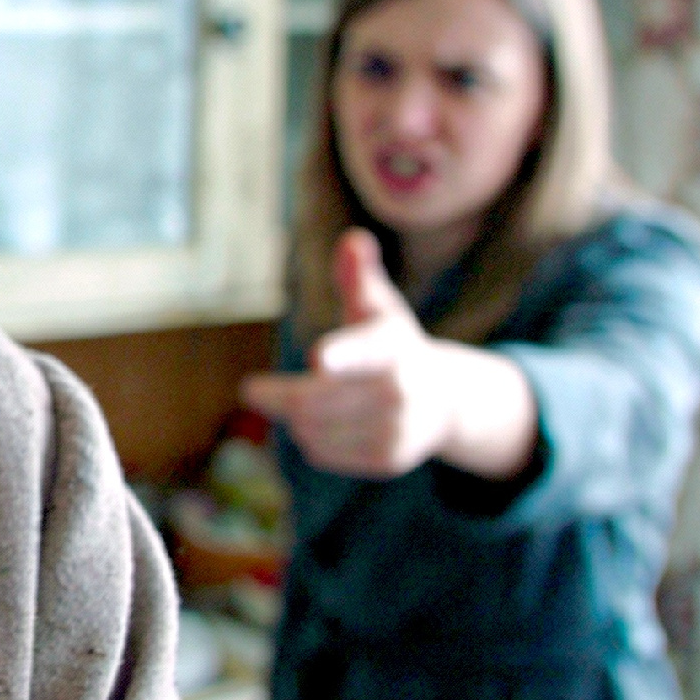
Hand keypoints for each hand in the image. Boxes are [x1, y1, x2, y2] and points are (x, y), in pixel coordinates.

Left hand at [241, 228, 532, 480]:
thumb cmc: (392, 345)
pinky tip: (325, 425)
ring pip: (312, 430)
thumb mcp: (377, 308)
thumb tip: (354, 239)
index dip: (341, 355)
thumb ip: (358, 276)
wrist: (444, 401)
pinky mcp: (386, 460)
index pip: (364, 351)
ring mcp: (396, 429)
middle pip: (312, 401)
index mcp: (391, 347)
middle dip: (276, 396)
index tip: (318, 359)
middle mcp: (400, 390)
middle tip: (254, 390)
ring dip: (294, 418)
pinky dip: (311, 440)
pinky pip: (322, 453)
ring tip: (304, 402)